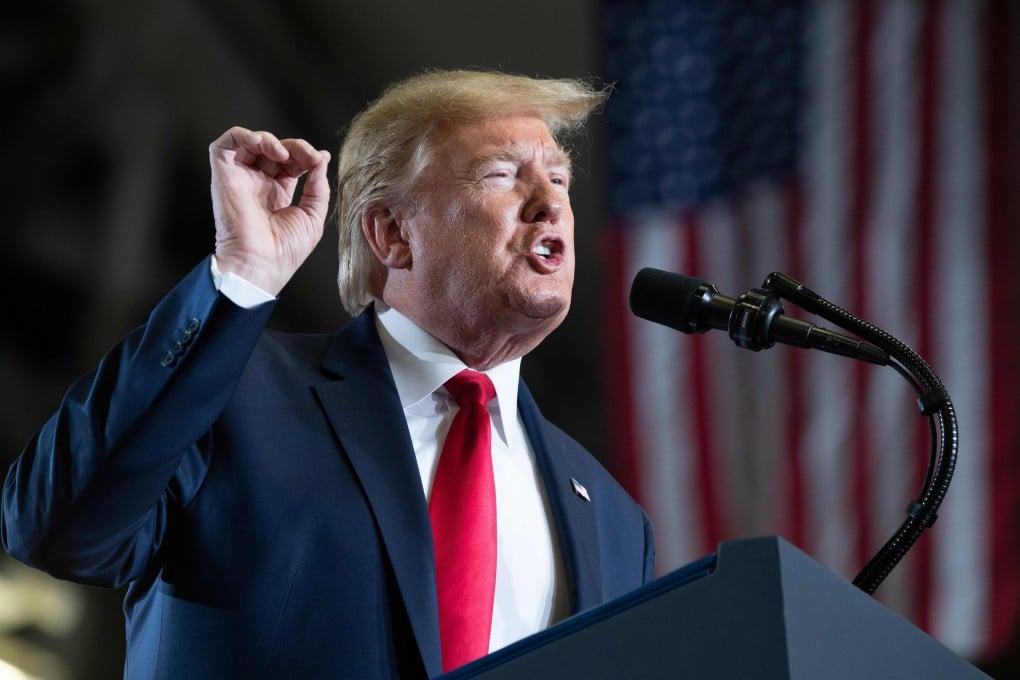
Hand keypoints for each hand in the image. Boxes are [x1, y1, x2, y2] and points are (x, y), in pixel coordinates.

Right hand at [209, 127, 330, 295]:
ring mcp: (240, 178)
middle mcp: (257, 183)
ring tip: (284, 154)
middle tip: (308, 156)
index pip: (291, 162)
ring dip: (272, 140)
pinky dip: (243, 134)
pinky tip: (262, 144)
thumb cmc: (284, 251)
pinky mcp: (224, 175)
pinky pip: (226, 143)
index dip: (306, 155)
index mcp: (277, 193)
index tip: (320, 159)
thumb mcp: (313, 215)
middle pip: (275, 149)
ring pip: (252, 142)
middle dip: (295, 146)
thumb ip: (318, 186)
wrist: (262, 264)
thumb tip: (322, 159)